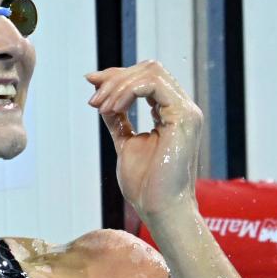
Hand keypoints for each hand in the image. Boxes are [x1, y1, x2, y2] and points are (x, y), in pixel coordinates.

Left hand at [86, 61, 202, 219]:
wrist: (160, 209)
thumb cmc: (146, 185)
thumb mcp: (125, 143)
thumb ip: (118, 119)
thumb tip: (100, 96)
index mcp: (172, 113)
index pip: (147, 78)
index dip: (117, 76)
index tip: (90, 83)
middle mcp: (182, 108)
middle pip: (149, 68)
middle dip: (115, 78)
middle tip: (93, 100)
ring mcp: (186, 112)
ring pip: (151, 72)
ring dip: (118, 85)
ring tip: (100, 107)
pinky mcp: (183, 117)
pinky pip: (152, 85)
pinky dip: (127, 92)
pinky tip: (111, 110)